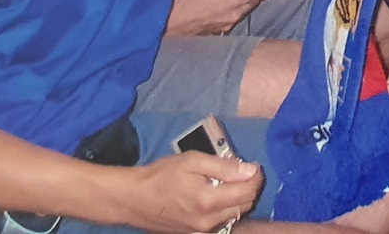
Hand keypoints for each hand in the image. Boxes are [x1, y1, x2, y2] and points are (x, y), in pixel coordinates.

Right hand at [117, 153, 261, 233]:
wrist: (133, 198)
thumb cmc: (161, 175)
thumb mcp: (192, 161)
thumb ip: (224, 166)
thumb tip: (250, 169)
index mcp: (209, 201)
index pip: (249, 191)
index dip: (255, 176)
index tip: (251, 166)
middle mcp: (209, 221)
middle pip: (245, 205)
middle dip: (248, 187)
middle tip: (239, 172)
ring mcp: (202, 230)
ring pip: (235, 215)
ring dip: (237, 199)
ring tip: (224, 183)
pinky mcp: (195, 233)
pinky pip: (221, 221)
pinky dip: (224, 208)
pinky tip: (213, 196)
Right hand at [166, 0, 270, 35]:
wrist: (163, 26)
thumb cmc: (178, 5)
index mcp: (231, 1)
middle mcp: (232, 15)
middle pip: (255, 1)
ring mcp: (226, 25)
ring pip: (244, 11)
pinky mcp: (218, 31)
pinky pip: (233, 19)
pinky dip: (232, 9)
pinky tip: (220, 1)